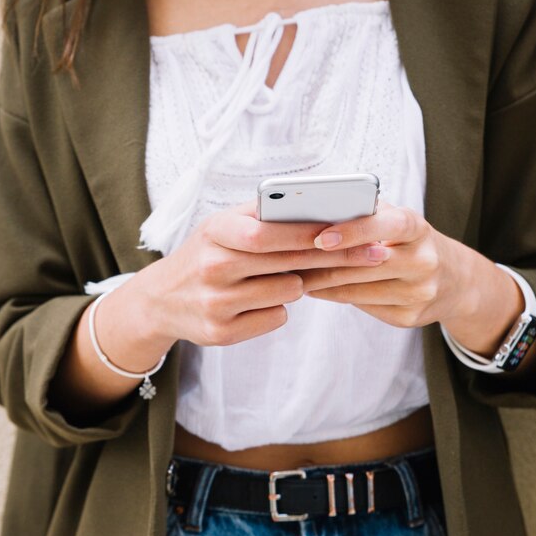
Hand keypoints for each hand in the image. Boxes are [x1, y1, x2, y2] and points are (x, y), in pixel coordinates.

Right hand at [131, 201, 387, 347]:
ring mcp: (215, 303)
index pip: (270, 232)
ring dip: (297, 283)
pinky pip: (276, 317)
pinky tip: (258, 300)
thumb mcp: (221, 225)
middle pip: (288, 263)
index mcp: (215, 230)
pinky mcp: (221, 333)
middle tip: (374, 253)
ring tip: (280, 276)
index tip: (353, 229)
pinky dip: (278, 307)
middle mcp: (213, 267)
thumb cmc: (204, 254)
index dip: (312, 232)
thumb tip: (317, 202)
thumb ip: (262, 213)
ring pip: (288, 292)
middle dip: (336, 257)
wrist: (161, 300)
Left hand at [299, 203, 523, 356]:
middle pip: (364, 264)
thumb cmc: (409, 241)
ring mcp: (419, 294)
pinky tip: (315, 289)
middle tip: (284, 260)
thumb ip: (365, 215)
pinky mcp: (409, 318)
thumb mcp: (397, 221)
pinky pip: (361, 306)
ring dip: (319, 282)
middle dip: (320, 262)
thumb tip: (311, 216)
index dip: (355, 231)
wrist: (455, 281)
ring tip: (291, 273)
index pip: (389, 225)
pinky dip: (334, 296)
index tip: (320, 237)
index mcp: (419, 228)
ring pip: (357, 289)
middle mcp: (424, 261)